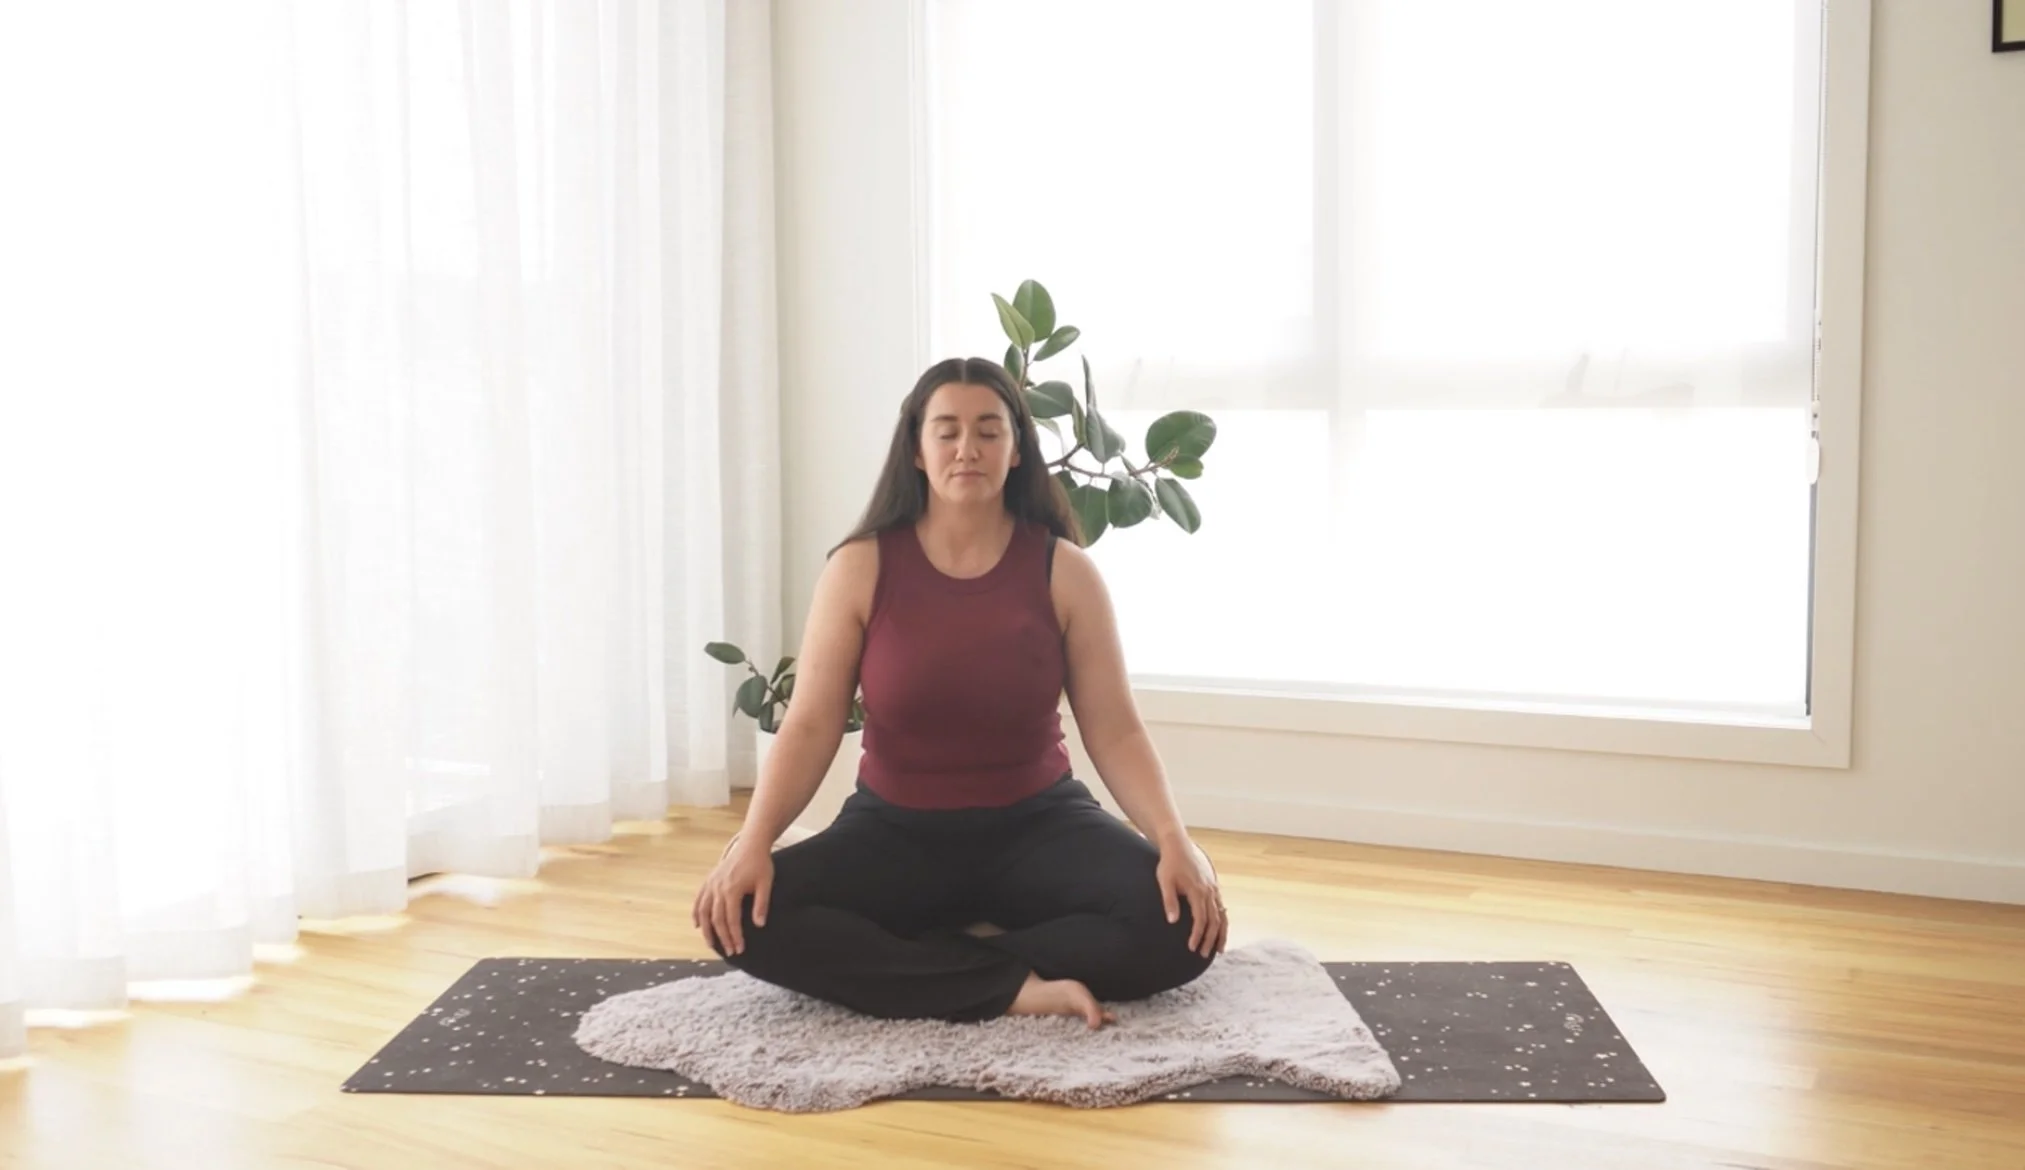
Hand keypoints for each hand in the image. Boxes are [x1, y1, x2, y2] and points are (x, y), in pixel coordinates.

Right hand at [692, 836, 773, 955]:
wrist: (750, 844)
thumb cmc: (760, 864)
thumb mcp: (765, 883)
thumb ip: (761, 904)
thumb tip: (759, 925)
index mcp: (732, 890)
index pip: (732, 920)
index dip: (735, 936)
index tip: (740, 949)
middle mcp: (718, 888)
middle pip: (716, 919)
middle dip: (723, 937)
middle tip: (731, 951)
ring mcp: (711, 884)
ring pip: (703, 912)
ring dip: (706, 930)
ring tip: (711, 944)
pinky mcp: (709, 880)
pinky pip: (699, 900)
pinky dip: (696, 913)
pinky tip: (697, 925)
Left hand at [1156, 836, 1226, 958]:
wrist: (1179, 845)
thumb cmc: (1169, 864)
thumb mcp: (1165, 881)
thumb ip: (1169, 901)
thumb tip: (1172, 921)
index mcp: (1198, 891)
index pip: (1201, 920)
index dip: (1197, 935)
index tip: (1192, 948)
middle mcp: (1209, 892)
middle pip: (1214, 921)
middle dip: (1210, 940)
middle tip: (1204, 954)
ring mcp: (1213, 889)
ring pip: (1222, 915)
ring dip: (1221, 933)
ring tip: (1219, 949)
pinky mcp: (1214, 886)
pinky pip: (1222, 907)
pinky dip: (1223, 921)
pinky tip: (1221, 930)